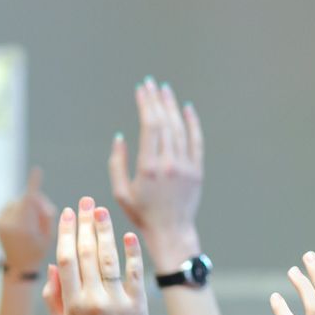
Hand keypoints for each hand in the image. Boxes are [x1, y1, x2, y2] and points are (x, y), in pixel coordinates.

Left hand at [0, 167, 56, 273]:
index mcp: (23, 228)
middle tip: (47, 213)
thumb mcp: (49, 236)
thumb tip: (40, 200)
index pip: (29, 200)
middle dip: (37, 203)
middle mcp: (8, 223)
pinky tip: (24, 223)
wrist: (18, 266)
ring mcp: (0, 221)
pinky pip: (11, 207)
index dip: (34, 185)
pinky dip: (19, 211)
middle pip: (26, 200)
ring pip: (18, 203)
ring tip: (34, 222)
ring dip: (28, 207)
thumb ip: (46, 216)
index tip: (37, 171)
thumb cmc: (38, 252)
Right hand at [43, 197, 150, 314]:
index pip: (66, 260)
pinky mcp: (138, 305)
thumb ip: (54, 296)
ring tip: (102, 211)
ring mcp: (117, 302)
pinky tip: (128, 235)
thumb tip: (54, 264)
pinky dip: (132, 253)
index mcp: (71, 304)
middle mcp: (93, 300)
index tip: (68, 214)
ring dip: (105, 231)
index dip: (67, 234)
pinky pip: (135, 274)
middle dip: (85, 224)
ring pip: (109, 259)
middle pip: (87, 254)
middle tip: (86, 202)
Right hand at [110, 78, 203, 266]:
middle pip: (164, 123)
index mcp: (148, 167)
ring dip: (172, 107)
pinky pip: (196, 141)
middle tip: (151, 83)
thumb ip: (117, 163)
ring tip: (165, 91)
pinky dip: (192, 124)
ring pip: (180, 129)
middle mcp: (169, 164)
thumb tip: (120, 137)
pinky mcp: (197, 171)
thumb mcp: (120, 191)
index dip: (145, 104)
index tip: (141, 90)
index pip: (149, 126)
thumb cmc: (141, 213)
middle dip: (156, 100)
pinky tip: (187, 109)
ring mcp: (185, 167)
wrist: (171, 231)